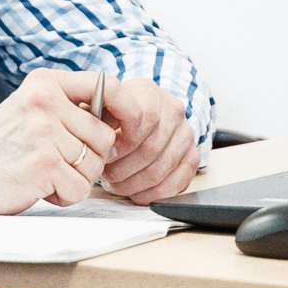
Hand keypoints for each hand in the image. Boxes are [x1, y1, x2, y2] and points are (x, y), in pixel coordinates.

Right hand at [0, 68, 119, 213]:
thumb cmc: (1, 146)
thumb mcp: (31, 108)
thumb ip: (69, 105)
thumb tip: (120, 114)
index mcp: (45, 83)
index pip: (107, 86)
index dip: (123, 111)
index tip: (117, 132)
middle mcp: (45, 101)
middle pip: (105, 137)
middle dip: (89, 158)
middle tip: (58, 163)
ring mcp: (44, 132)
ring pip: (95, 166)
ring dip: (74, 179)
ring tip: (44, 174)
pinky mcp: (43, 164)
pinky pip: (80, 189)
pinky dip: (64, 196)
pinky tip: (40, 187)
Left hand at [97, 78, 199, 204]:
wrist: (138, 119)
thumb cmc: (113, 117)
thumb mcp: (99, 108)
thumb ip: (96, 116)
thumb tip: (96, 134)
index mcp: (149, 93)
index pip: (145, 117)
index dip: (123, 142)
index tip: (106, 154)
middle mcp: (173, 111)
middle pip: (151, 148)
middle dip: (123, 169)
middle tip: (106, 176)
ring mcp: (185, 134)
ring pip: (160, 169)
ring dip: (133, 184)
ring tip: (116, 184)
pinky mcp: (192, 156)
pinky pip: (175, 183)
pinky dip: (152, 194)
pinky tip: (135, 192)